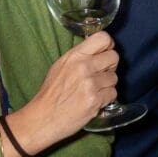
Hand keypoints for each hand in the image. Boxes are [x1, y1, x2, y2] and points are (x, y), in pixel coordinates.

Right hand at [7, 31, 119, 156]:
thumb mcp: (60, 66)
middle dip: (110, 66)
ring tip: (94, 90)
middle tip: (100, 74)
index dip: (108, 45)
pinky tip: (94, 100)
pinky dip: (106, 98)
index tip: (105, 52)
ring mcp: (90, 84)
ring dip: (107, 85)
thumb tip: (98, 51)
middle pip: (114, 57)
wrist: (43, 118)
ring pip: (114, 77)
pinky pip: (112, 93)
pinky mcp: (95, 100)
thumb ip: (80, 57)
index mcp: (74, 56)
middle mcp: (84, 67)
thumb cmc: (50, 93)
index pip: (103, 38)